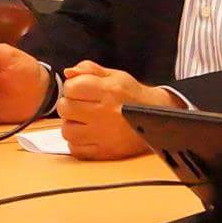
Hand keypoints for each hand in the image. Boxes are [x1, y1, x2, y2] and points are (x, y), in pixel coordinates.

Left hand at [58, 61, 185, 159]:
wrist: (156, 118)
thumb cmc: (132, 95)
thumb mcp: (115, 75)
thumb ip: (89, 69)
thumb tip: (68, 73)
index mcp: (108, 91)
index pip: (71, 88)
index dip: (71, 87)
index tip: (79, 89)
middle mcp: (105, 114)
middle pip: (65, 109)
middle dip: (69, 104)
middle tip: (79, 104)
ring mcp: (104, 135)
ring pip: (67, 130)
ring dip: (71, 124)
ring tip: (82, 119)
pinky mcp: (104, 152)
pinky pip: (75, 149)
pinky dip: (77, 141)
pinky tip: (87, 133)